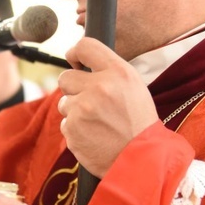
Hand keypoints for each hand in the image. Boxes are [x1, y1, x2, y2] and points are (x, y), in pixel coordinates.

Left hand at [59, 37, 158, 176]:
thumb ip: (108, 72)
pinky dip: (76, 129)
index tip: (76, 61)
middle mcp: (98, 88)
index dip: (75, 53)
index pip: (85, 46)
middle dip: (73, 88)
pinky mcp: (72, 129)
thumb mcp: (133, 87)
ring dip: (75, 111)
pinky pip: (65, 123)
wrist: (141, 158)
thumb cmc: (137, 121)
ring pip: (64, 102)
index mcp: (117, 73)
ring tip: (98, 122)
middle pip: (65, 77)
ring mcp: (82, 109)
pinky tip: (94, 134)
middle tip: (91, 101)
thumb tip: (78, 62)